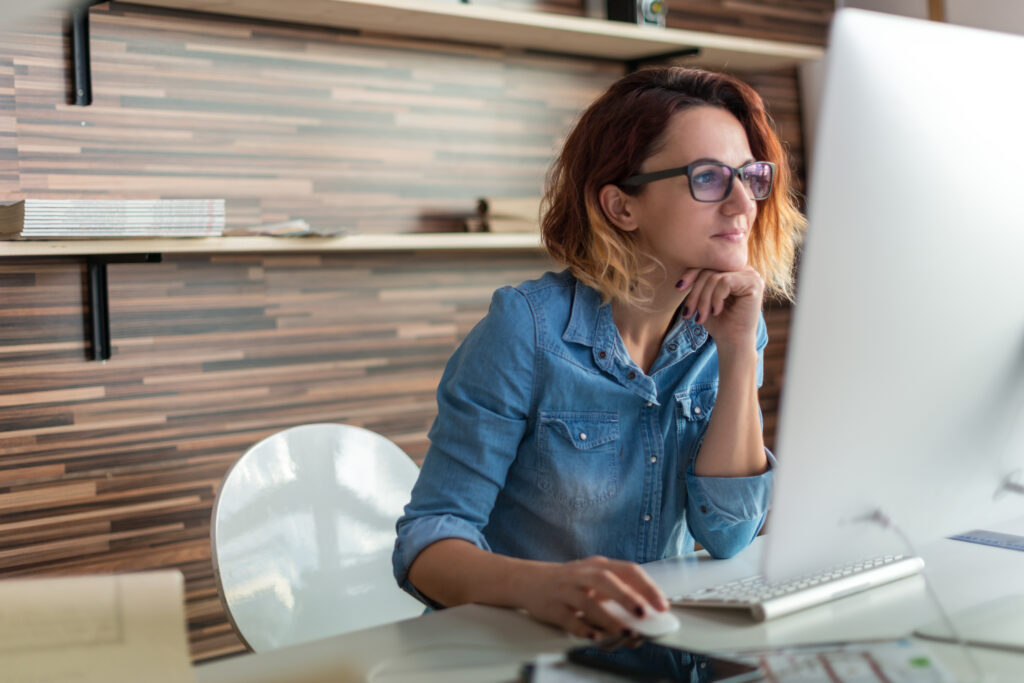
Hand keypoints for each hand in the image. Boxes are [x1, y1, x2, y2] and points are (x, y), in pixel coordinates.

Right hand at [518, 555, 668, 640]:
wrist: (527, 580)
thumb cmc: (568, 582)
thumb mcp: (593, 578)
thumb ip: (618, 592)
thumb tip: (646, 614)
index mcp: (598, 566)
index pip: (627, 570)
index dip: (647, 587)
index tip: (662, 605)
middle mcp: (582, 575)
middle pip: (606, 580)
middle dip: (627, 597)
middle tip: (643, 613)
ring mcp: (565, 590)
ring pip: (587, 601)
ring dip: (607, 617)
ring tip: (623, 631)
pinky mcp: (551, 607)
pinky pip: (567, 618)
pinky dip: (582, 628)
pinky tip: (594, 636)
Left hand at [677, 266, 763, 353]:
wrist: (732, 342)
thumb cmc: (718, 322)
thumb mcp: (704, 297)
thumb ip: (700, 280)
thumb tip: (684, 262)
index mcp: (733, 270)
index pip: (708, 263)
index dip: (691, 273)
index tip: (678, 287)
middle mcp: (744, 269)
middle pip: (710, 269)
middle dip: (695, 292)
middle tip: (689, 312)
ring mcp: (751, 275)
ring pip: (714, 277)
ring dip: (703, 299)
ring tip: (701, 316)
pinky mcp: (754, 283)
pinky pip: (724, 282)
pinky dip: (715, 298)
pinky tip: (717, 311)